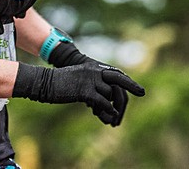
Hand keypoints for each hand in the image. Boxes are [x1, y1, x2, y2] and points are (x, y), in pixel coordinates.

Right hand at [12, 62, 144, 126]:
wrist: (45, 82)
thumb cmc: (61, 84)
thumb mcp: (80, 80)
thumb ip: (94, 86)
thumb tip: (106, 102)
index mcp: (93, 68)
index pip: (116, 74)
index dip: (128, 81)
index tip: (138, 88)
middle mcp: (94, 71)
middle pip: (119, 80)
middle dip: (132, 86)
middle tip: (142, 93)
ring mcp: (90, 80)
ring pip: (110, 94)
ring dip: (113, 108)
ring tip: (110, 119)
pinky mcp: (84, 90)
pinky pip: (103, 101)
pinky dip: (108, 110)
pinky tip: (109, 116)